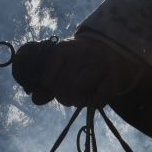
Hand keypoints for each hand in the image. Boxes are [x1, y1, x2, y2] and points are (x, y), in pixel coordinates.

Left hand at [11, 37, 143, 108]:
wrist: (114, 50)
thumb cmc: (82, 62)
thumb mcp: (62, 66)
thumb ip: (47, 83)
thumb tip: (37, 100)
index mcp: (64, 49)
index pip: (47, 79)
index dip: (49, 88)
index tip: (55, 86)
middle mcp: (81, 54)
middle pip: (62, 88)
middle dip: (64, 97)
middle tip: (71, 93)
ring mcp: (98, 65)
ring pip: (78, 92)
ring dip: (78, 100)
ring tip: (82, 95)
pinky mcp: (113, 78)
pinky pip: (97, 100)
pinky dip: (94, 102)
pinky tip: (95, 95)